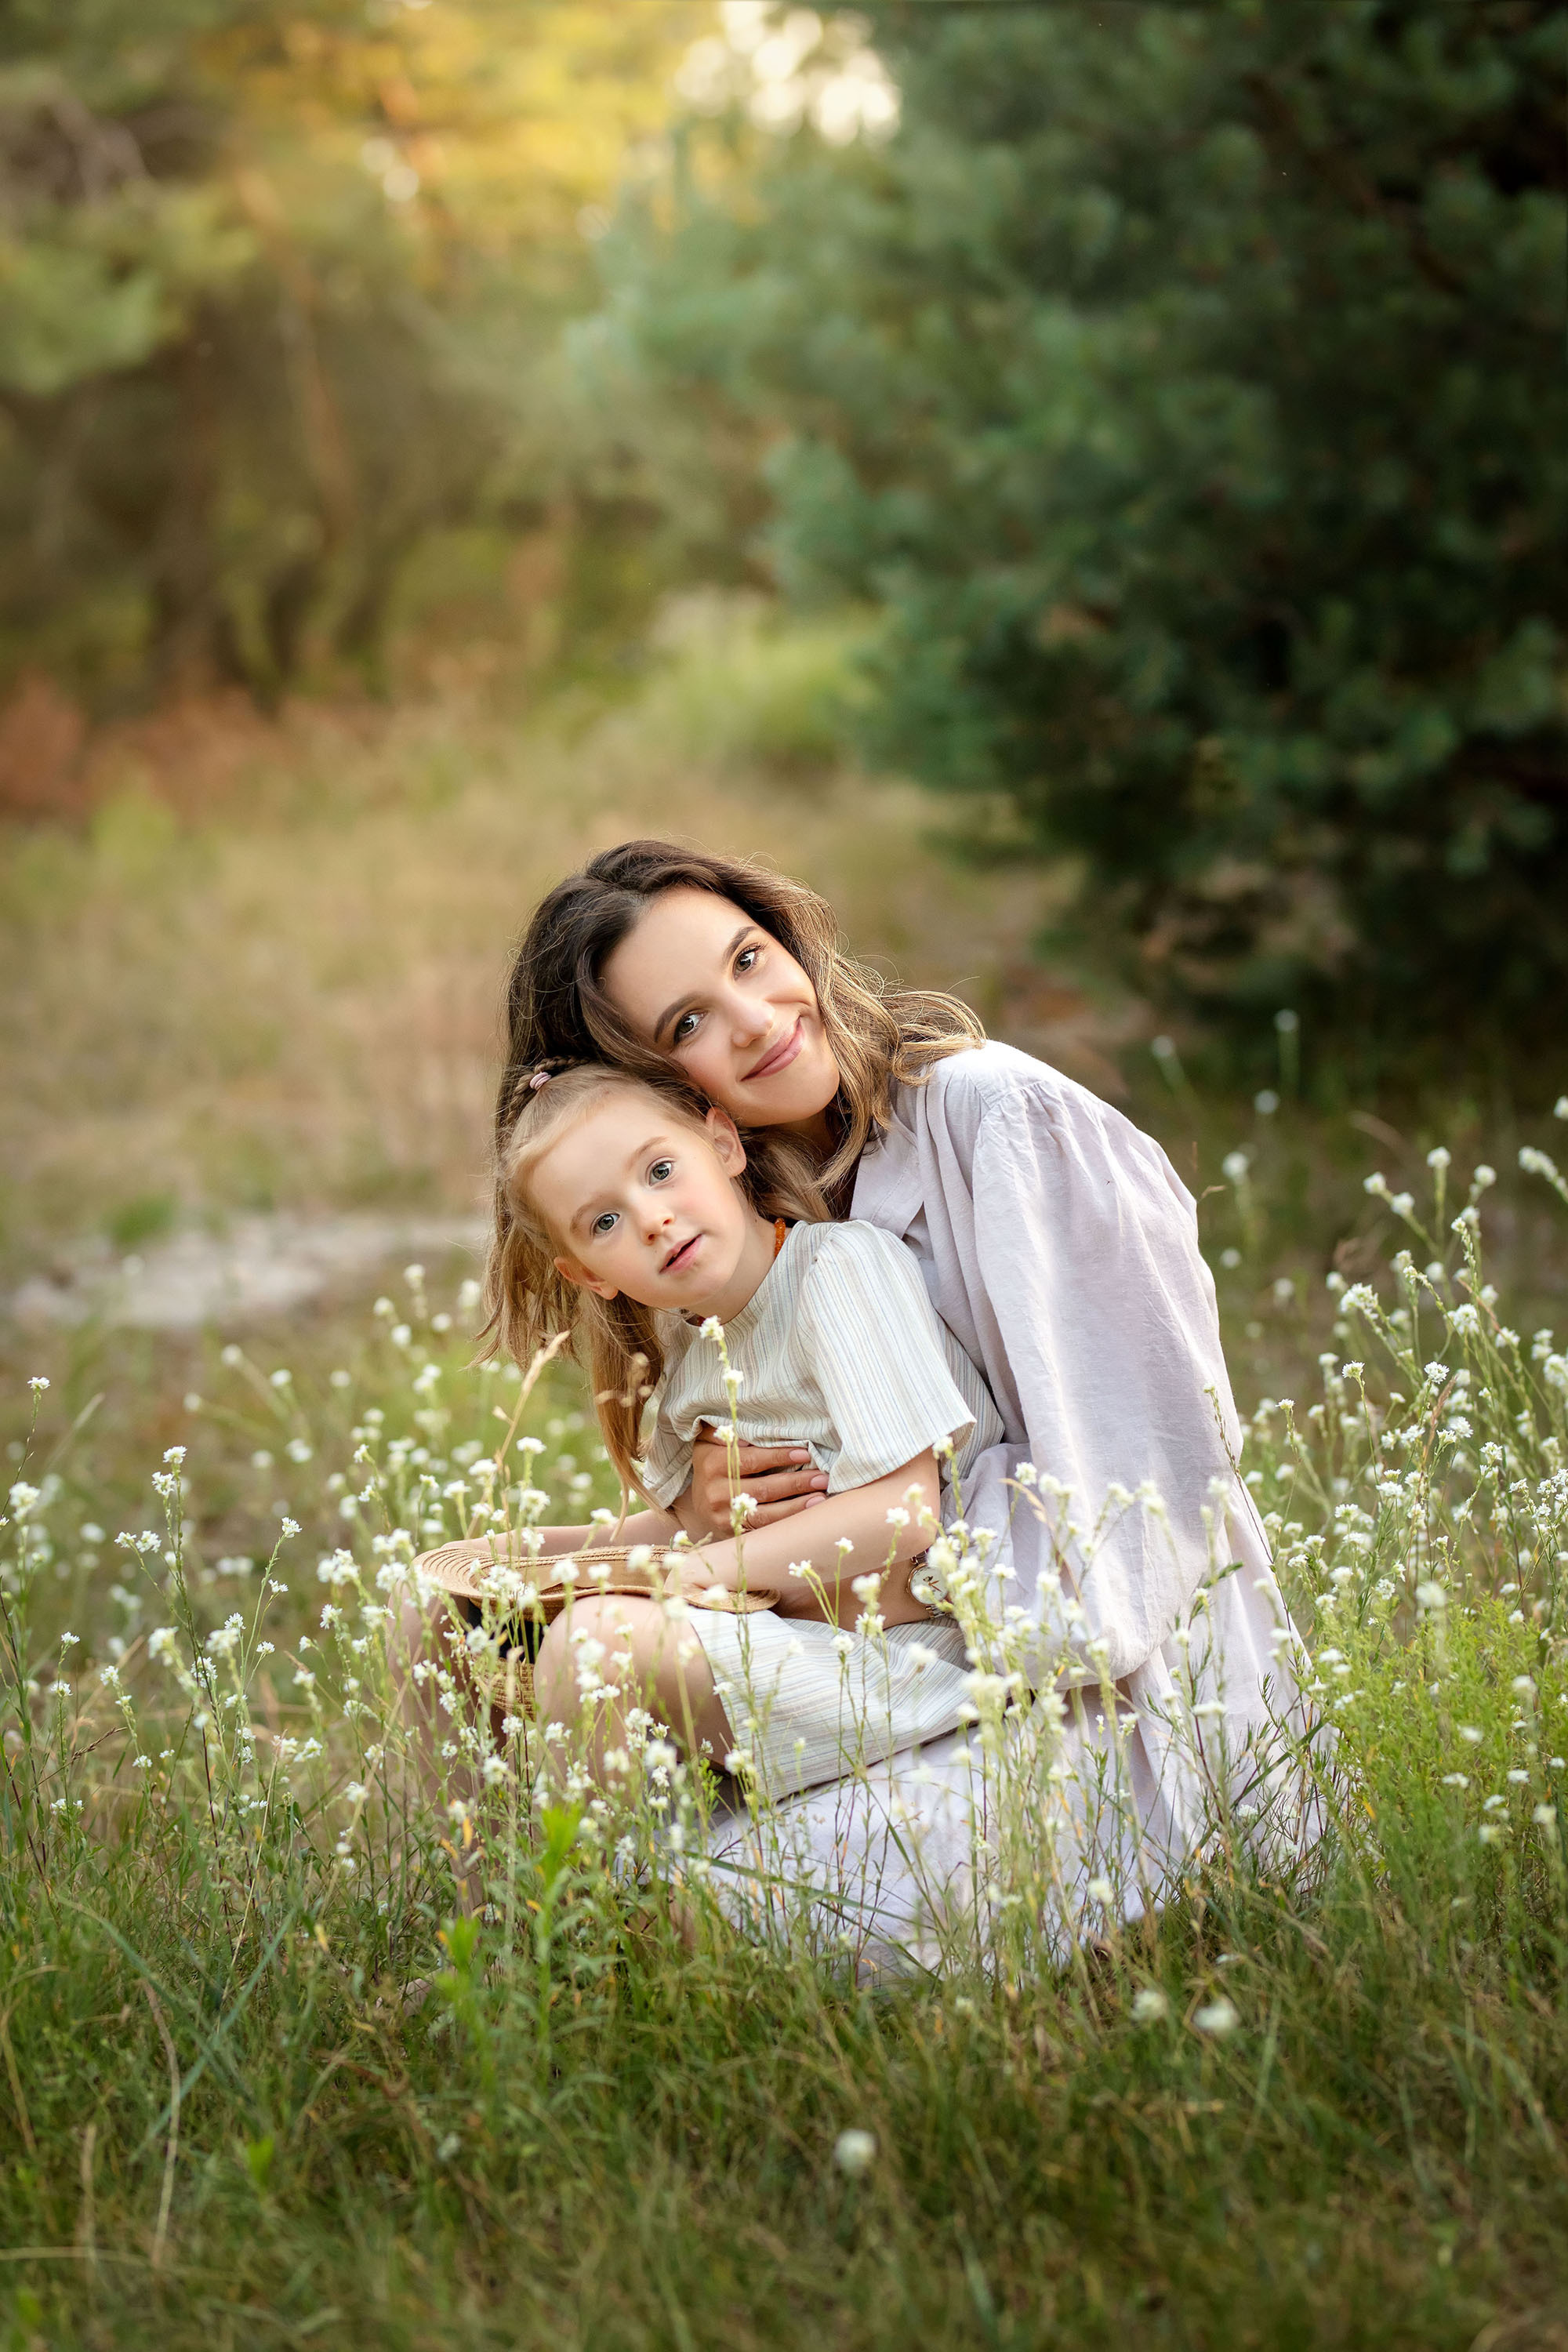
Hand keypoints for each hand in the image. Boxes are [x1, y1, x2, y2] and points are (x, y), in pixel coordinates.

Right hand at [686, 1421, 828, 1538]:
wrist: (699, 1504)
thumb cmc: (713, 1464)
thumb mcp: (711, 1442)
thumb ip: (727, 1431)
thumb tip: (754, 1429)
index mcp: (712, 1463)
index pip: (751, 1460)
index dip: (778, 1456)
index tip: (805, 1453)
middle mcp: (716, 1492)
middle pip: (762, 1488)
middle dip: (796, 1482)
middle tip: (822, 1477)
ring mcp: (725, 1516)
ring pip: (765, 1513)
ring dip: (797, 1505)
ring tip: (821, 1496)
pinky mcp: (734, 1533)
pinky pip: (765, 1529)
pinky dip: (788, 1520)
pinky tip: (807, 1513)